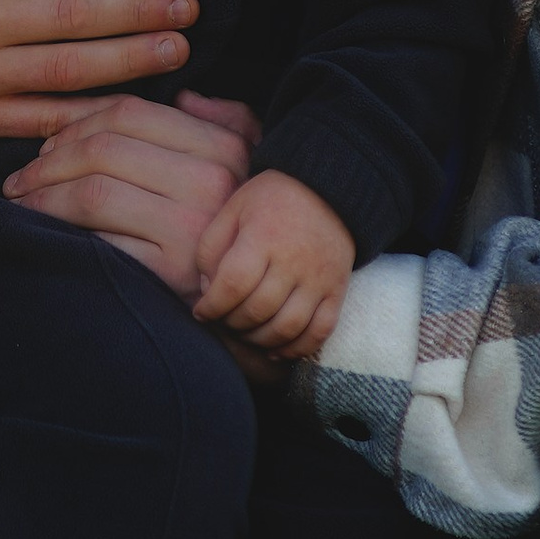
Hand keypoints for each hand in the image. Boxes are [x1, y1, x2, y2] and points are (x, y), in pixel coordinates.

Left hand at [3, 92, 257, 297]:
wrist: (265, 302)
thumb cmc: (241, 229)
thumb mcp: (251, 166)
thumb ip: (224, 122)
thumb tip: (184, 96)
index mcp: (221, 147)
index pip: (130, 114)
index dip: (76, 124)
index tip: (48, 144)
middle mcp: (209, 181)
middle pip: (103, 150)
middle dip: (47, 162)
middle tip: (20, 179)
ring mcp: (190, 229)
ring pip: (92, 193)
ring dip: (43, 195)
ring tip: (22, 202)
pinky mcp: (170, 274)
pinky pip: (100, 242)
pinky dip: (61, 232)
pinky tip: (44, 233)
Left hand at [192, 169, 353, 361]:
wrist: (329, 189)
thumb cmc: (271, 200)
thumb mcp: (233, 209)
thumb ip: (212, 247)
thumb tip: (207, 289)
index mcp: (263, 237)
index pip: (232, 285)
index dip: (211, 307)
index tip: (201, 312)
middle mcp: (294, 261)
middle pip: (257, 310)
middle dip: (232, 324)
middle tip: (222, 321)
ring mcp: (319, 279)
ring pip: (287, 327)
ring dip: (259, 340)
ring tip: (245, 333)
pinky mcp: (338, 290)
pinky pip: (320, 331)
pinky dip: (297, 349)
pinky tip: (275, 349)